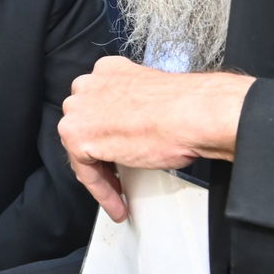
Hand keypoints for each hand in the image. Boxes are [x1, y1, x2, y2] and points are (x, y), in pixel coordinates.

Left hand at [59, 56, 253, 220]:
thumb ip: (133, 108)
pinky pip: (86, 172)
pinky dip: (102, 191)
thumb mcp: (151, 99)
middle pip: (85, 127)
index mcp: (108, 71)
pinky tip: (116, 202)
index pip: (96, 108)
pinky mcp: (79, 136)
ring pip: (82, 150)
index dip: (106, 134)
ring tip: (119, 194)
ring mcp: (79, 110)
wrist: (194, 114)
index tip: (117, 150)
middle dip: (101, 154)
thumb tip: (136, 127)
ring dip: (101, 175)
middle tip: (118, 175)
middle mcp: (88, 87)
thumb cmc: (186, 107)